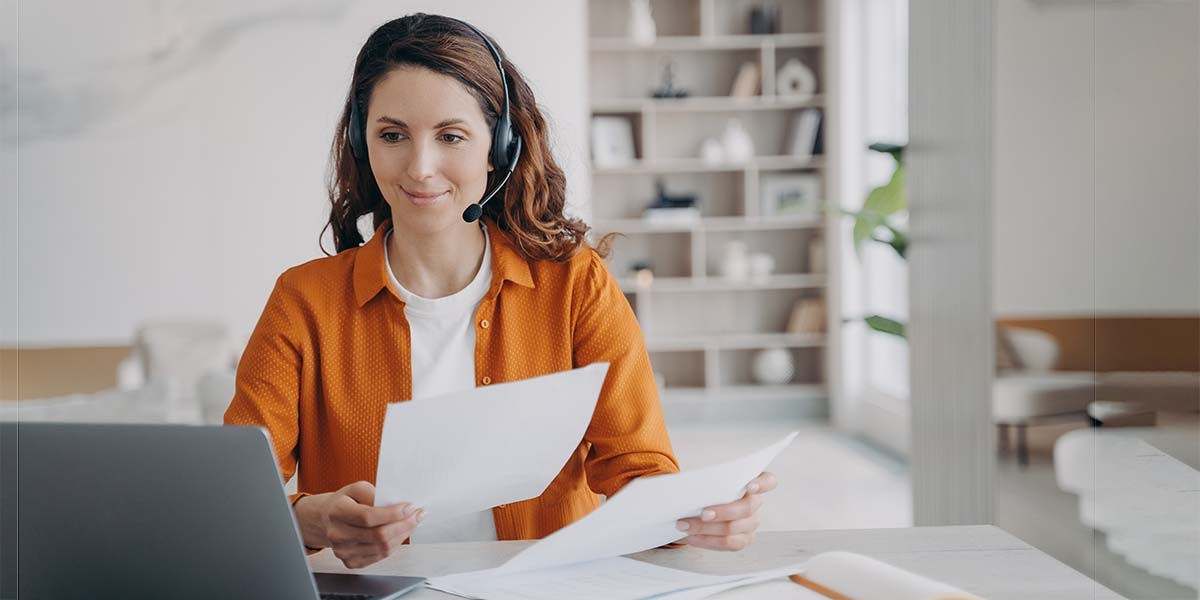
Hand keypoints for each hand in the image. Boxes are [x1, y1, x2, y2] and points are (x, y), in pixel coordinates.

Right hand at [294, 481, 423, 568]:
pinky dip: (394, 545)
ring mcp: (343, 551)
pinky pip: (379, 557)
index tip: (410, 507)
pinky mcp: (350, 562)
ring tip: (412, 523)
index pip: (368, 517)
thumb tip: (398, 505)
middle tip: (418, 515)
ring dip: (402, 535)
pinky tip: (400, 534)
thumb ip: (376, 494)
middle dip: (404, 525)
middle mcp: (337, 534)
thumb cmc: (346, 501)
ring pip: (382, 548)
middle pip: (378, 535)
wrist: (327, 518)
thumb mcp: (357, 488)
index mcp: (337, 512)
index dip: (393, 513)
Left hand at [675, 471, 775, 550]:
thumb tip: (691, 485)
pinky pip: (726, 544)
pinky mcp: (743, 540)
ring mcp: (750, 523)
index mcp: (753, 483)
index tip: (749, 486)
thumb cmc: (708, 489)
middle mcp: (755, 504)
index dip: (761, 484)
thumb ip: (710, 480)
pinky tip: (690, 536)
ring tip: (684, 525)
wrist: (700, 507)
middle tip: (702, 513)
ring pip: (733, 529)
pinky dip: (705, 540)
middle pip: (746, 509)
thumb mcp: (710, 479)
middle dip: (722, 512)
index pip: (768, 481)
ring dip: (706, 528)